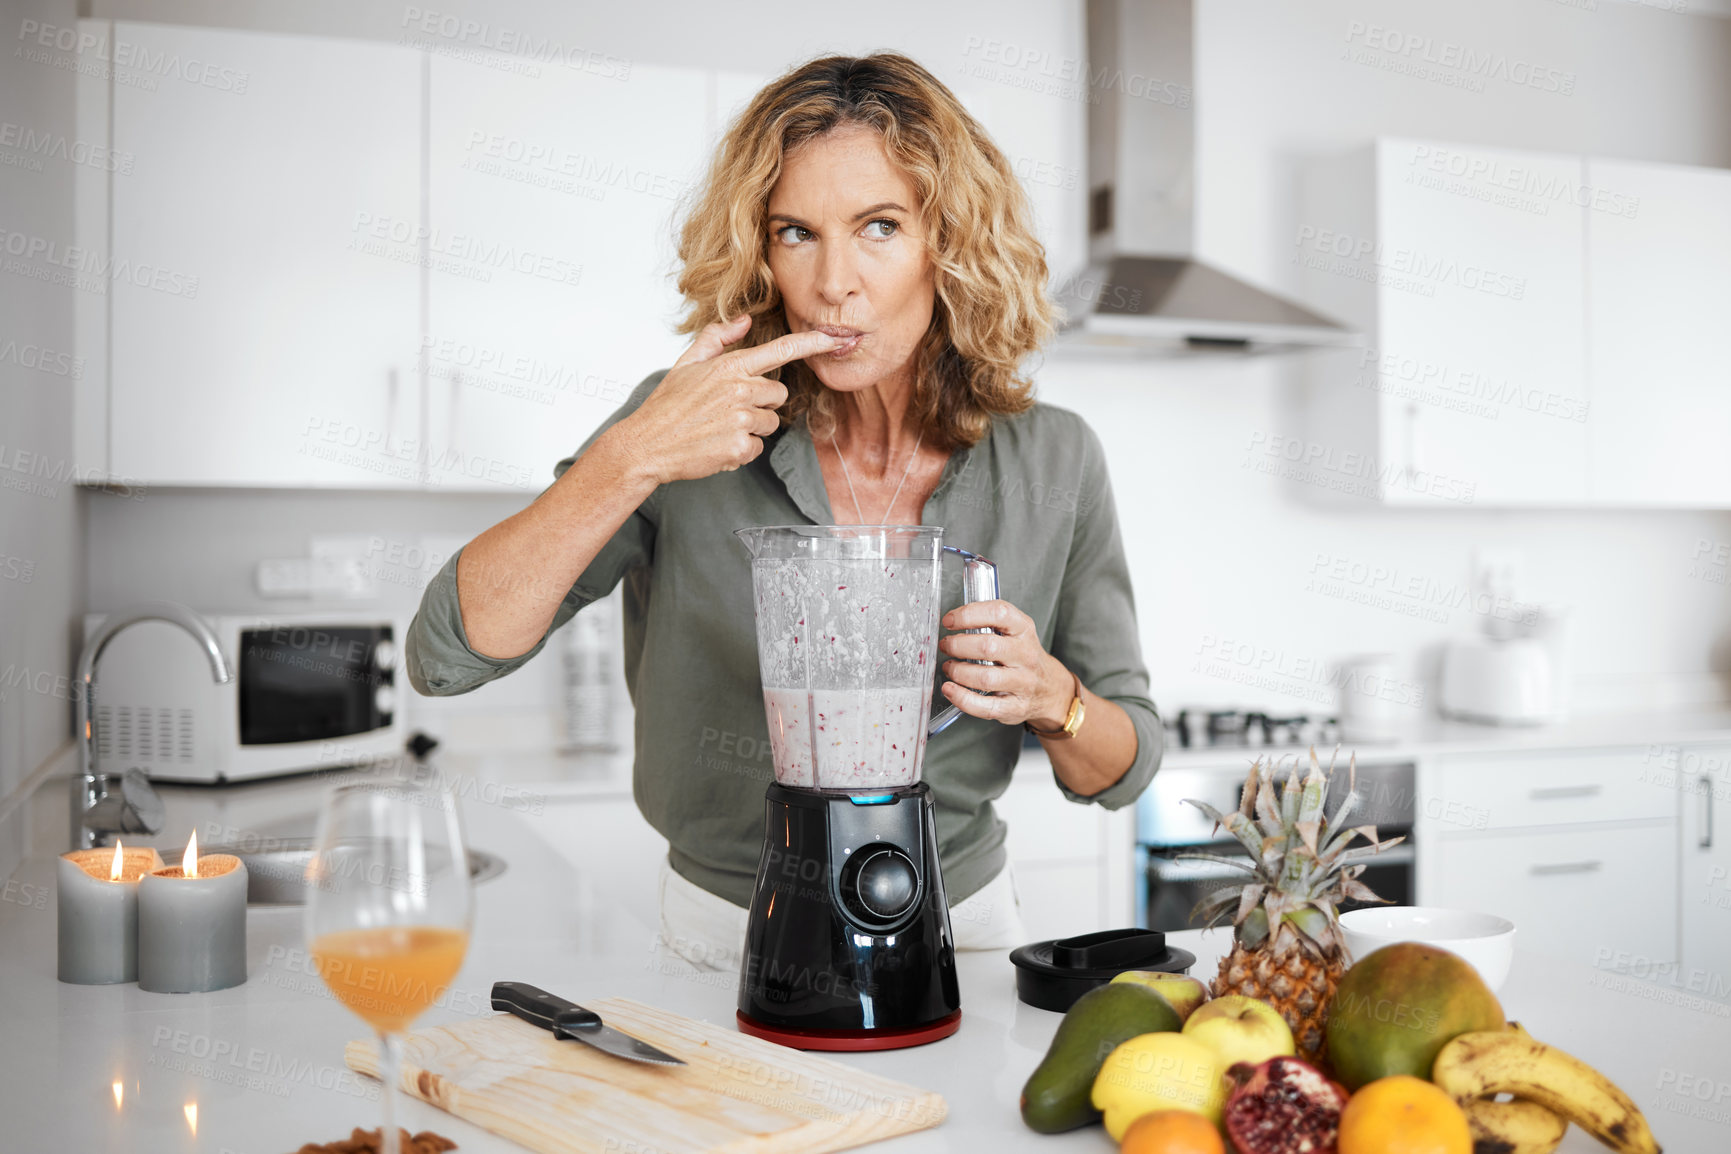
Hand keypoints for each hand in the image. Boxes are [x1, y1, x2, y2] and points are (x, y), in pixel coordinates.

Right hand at [607, 315, 841, 485]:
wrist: (646, 444)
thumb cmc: (667, 405)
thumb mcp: (687, 363)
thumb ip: (717, 338)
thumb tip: (745, 321)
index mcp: (729, 366)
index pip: (779, 351)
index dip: (810, 344)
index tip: (833, 339)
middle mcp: (738, 389)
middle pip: (779, 395)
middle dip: (761, 404)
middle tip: (729, 411)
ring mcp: (740, 419)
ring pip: (769, 423)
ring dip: (750, 429)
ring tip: (718, 429)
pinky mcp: (738, 446)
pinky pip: (756, 448)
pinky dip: (740, 451)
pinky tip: (716, 446)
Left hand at [937, 600, 1074, 728]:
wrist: (1049, 690)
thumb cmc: (1023, 657)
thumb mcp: (1016, 632)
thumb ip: (989, 622)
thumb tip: (953, 619)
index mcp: (1024, 630)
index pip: (999, 613)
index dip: (969, 614)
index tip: (950, 620)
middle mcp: (1025, 655)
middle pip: (988, 646)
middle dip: (958, 645)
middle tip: (946, 646)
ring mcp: (1022, 683)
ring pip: (985, 677)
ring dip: (958, 672)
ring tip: (949, 667)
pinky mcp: (1014, 707)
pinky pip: (986, 706)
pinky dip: (962, 698)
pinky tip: (950, 690)